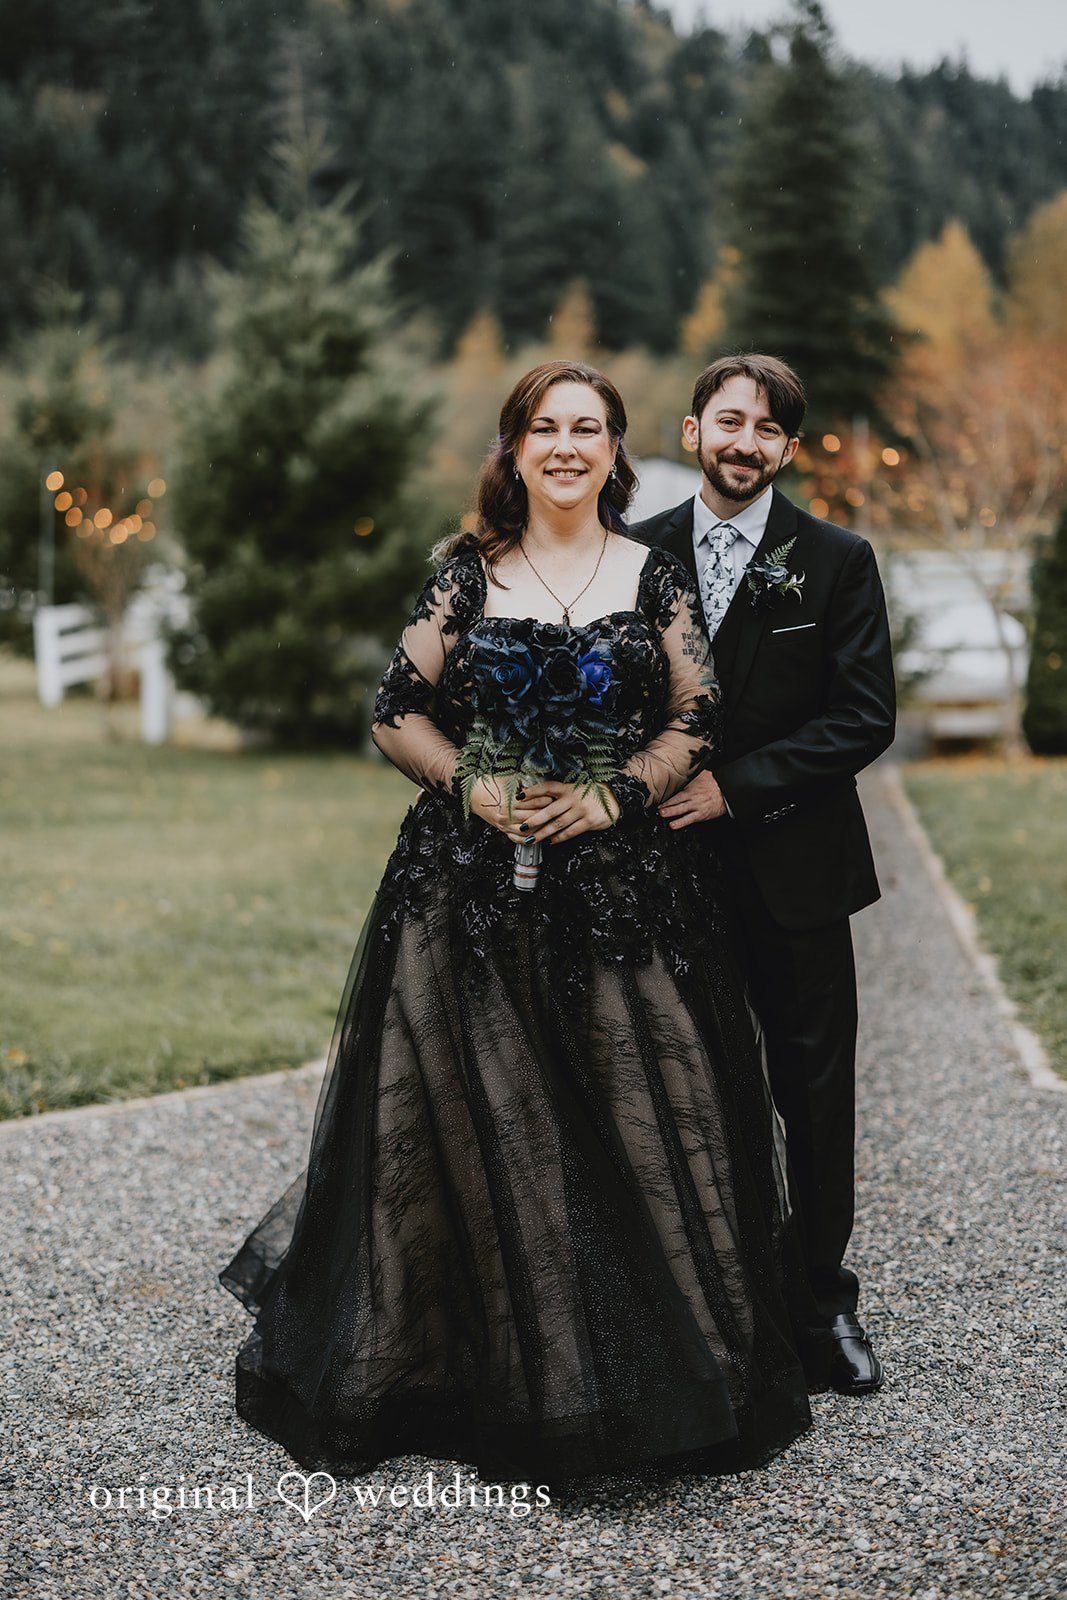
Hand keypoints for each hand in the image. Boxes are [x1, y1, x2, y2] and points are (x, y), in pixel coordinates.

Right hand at [468, 776, 553, 834]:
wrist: (472, 794)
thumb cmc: (489, 783)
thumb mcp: (508, 779)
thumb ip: (524, 781)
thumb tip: (541, 779)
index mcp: (508, 803)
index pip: (532, 804)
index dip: (545, 801)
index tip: (553, 797)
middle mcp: (506, 816)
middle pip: (531, 819)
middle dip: (545, 815)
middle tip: (555, 811)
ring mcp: (504, 825)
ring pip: (526, 832)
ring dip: (538, 829)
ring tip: (549, 824)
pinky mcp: (502, 829)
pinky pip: (517, 838)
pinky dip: (527, 838)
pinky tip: (536, 834)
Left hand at [505, 779, 619, 844]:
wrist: (615, 798)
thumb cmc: (592, 794)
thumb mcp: (576, 787)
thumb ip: (561, 792)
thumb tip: (539, 798)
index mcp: (568, 787)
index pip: (547, 787)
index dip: (533, 791)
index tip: (519, 796)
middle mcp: (573, 798)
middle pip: (549, 810)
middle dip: (534, 819)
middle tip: (522, 827)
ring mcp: (581, 810)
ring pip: (558, 824)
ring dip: (544, 833)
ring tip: (532, 839)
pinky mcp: (589, 821)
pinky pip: (571, 832)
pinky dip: (559, 838)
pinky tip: (551, 842)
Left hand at [658, 769, 727, 827]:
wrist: (726, 792)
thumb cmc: (714, 784)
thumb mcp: (701, 775)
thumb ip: (691, 776)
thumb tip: (683, 770)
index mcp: (691, 788)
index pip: (676, 793)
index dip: (667, 798)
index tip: (659, 801)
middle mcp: (692, 797)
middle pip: (677, 801)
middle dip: (666, 805)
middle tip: (658, 808)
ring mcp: (696, 806)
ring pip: (681, 810)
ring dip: (671, 813)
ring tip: (663, 815)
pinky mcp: (701, 814)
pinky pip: (690, 819)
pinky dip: (681, 822)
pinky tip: (674, 825)